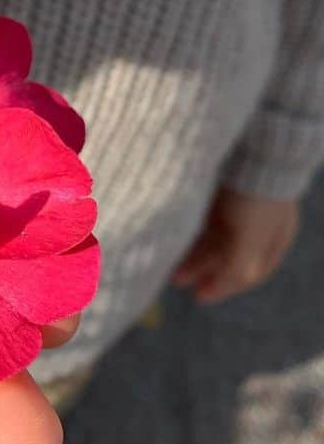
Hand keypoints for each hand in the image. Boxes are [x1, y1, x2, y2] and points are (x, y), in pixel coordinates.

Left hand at [172, 185, 298, 304]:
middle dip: (203, 269)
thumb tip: (213, 292)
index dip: (226, 286)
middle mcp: (260, 223)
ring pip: (212, 237)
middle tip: (176, 280)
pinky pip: (203, 217)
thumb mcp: (250, 241)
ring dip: (191, 252)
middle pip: (229, 255)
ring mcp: (241, 206)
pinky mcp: (221, 189)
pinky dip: (189, 230)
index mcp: (276, 238)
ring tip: (167, 261)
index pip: (252, 272)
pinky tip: (172, 237)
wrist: (253, 147)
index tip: (201, 296)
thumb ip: (237, 270)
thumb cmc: (255, 198)